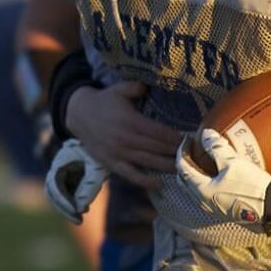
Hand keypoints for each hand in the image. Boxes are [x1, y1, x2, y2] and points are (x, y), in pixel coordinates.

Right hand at [44, 139, 107, 224]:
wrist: (106, 137)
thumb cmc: (100, 151)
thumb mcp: (97, 167)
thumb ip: (90, 186)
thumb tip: (81, 209)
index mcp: (61, 162)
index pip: (54, 186)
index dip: (63, 201)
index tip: (76, 212)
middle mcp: (58, 168)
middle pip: (52, 194)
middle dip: (63, 209)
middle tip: (78, 220)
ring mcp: (63, 174)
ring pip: (58, 196)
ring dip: (66, 208)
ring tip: (80, 218)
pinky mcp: (70, 178)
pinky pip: (67, 195)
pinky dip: (73, 204)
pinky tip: (85, 209)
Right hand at [65, 81, 181, 188]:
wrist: (78, 114)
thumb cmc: (104, 101)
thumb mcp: (119, 89)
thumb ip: (136, 88)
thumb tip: (149, 86)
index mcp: (130, 120)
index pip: (159, 132)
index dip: (175, 138)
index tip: (189, 140)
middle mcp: (126, 138)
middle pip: (156, 148)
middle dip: (175, 152)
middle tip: (192, 156)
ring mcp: (119, 153)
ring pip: (147, 162)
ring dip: (166, 166)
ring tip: (183, 169)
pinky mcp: (111, 163)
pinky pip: (130, 175)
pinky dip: (145, 181)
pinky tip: (160, 184)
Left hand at [174, 129, 270, 232]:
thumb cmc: (252, 187)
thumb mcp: (233, 163)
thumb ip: (216, 147)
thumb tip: (205, 133)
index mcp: (201, 190)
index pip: (182, 168)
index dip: (182, 151)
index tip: (188, 139)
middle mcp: (202, 202)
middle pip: (184, 180)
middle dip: (184, 164)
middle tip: (191, 150)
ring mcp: (212, 209)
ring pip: (194, 188)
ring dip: (195, 173)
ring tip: (202, 160)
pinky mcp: (223, 211)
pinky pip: (206, 194)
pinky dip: (205, 181)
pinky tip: (217, 174)